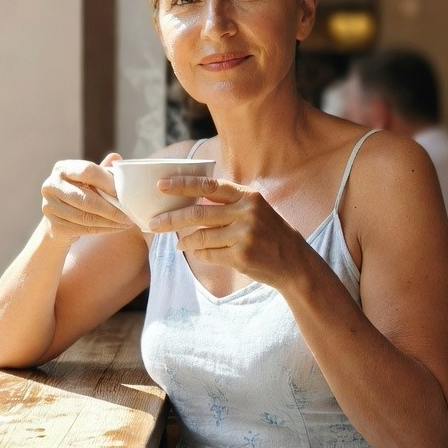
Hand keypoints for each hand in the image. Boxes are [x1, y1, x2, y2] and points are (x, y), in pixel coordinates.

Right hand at [41, 153, 132, 243]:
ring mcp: (50, 206)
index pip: (87, 171)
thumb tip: (117, 157)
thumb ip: (101, 171)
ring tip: (126, 223)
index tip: (121, 192)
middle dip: (111, 209)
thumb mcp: (89, 180)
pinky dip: (103, 230)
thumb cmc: (79, 194)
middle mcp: (52, 185)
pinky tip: (115, 228)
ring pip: (86, 217)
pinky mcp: (54, 226)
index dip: (106, 181)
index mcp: (62, 169)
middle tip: (128, 215)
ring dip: (110, 222)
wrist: (59, 218)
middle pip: (86, 199)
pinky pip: (83, 229)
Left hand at [149, 175, 301, 285]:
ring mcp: (244, 235)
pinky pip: (209, 255)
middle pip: (198, 214)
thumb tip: (193, 200)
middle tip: (153, 223)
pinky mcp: (241, 256)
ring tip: (178, 243)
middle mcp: (246, 213)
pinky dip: (200, 254)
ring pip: (201, 237)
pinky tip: (197, 253)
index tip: (161, 185)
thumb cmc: (270, 234)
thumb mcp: (255, 210)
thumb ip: (229, 203)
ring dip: (186, 241)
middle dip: (171, 219)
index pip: (209, 186)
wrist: (294, 262)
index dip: (183, 185)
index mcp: (247, 196)